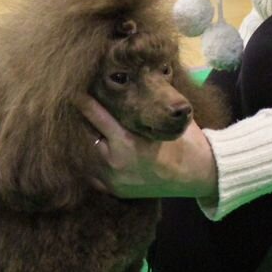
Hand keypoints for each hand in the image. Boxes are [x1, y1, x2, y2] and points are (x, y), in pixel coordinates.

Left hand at [75, 94, 217, 198]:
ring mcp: (113, 179)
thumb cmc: (185, 142)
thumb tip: (134, 81)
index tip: (72, 93)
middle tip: (74, 111)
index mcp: (127, 141)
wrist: (199, 175)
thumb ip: (145, 107)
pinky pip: (93, 176)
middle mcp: (115, 161)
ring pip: (88, 156)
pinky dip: (91, 165)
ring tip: (84, 131)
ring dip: (87, 143)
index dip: (84, 102)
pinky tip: (90, 154)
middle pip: (87, 136)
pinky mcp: (115, 190)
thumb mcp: (166, 120)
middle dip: (83, 123)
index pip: (95, 115)